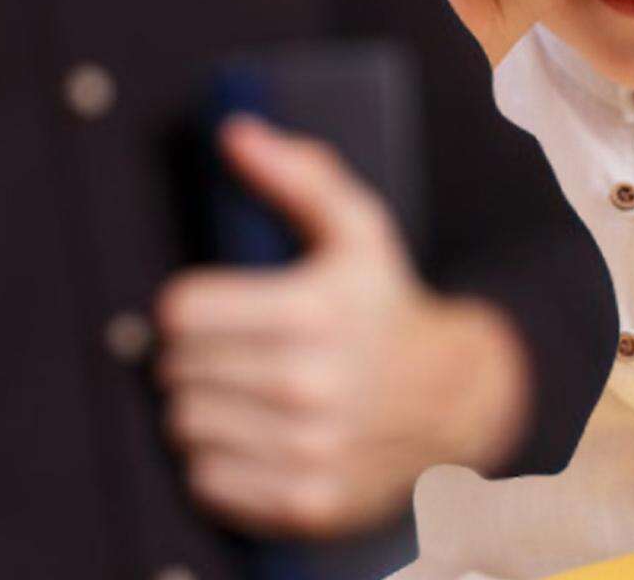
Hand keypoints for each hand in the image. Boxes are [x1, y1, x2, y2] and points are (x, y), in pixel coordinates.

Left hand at [154, 116, 528, 537]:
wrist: (459, 402)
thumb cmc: (387, 307)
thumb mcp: (358, 229)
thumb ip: (296, 174)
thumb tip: (234, 132)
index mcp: (311, 311)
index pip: (179, 312)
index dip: (186, 305)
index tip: (211, 307)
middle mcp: (308, 385)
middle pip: (174, 371)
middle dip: (192, 357)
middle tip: (227, 351)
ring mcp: (308, 450)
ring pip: (184, 426)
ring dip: (200, 408)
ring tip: (239, 393)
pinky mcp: (306, 502)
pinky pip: (207, 482)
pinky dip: (217, 461)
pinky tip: (253, 437)